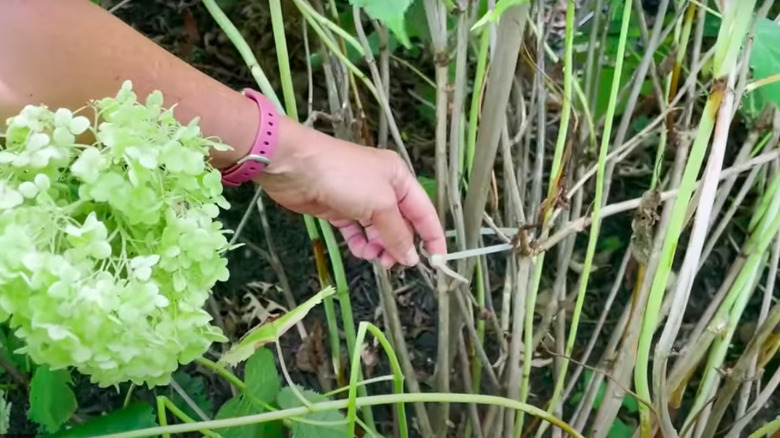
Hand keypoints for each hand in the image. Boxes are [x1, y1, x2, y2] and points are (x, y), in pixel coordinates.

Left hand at [254, 115, 446, 267]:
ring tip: (374, 257)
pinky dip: (360, 243)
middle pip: (400, 224)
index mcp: (399, 178)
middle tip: (393, 264)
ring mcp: (359, 199)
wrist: (297, 166)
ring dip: (379, 246)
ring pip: (378, 230)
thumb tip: (411, 258)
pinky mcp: (338, 210)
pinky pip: (357, 232)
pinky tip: (360, 250)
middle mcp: (382, 188)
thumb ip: (397, 233)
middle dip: (399, 244)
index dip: (432, 237)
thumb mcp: (380, 204)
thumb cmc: (345, 177)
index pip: (424, 212)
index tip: (438, 262)